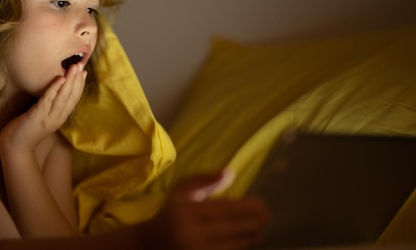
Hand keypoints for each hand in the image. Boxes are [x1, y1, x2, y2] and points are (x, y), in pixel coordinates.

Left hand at [0, 63, 86, 152]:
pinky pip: (48, 101)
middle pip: (71, 97)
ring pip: (63, 98)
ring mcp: (49, 118)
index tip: (84, 72)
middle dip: (77, 80)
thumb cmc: (27, 128)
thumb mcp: (43, 116)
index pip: (74, 99)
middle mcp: (58, 118)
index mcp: (60, 117)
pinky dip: (55, 89)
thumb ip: (51, 105)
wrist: (16, 147)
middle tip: (80, 65)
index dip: (80, 85)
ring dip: (70, 81)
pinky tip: (60, 79)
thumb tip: (56, 90)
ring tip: (74, 68)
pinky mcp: (38, 117)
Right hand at [142, 172, 269, 249]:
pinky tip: (248, 241)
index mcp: (183, 212)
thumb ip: (205, 180)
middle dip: (251, 223)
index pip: (219, 209)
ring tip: (261, 230)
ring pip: (228, 246)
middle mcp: (187, 234)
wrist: (148, 245)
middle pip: (227, 229)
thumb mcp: (181, 191)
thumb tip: (231, 173)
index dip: (244, 208)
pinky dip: (238, 248)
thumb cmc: (170, 214)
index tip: (262, 204)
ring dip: (248, 239)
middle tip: (267, 217)